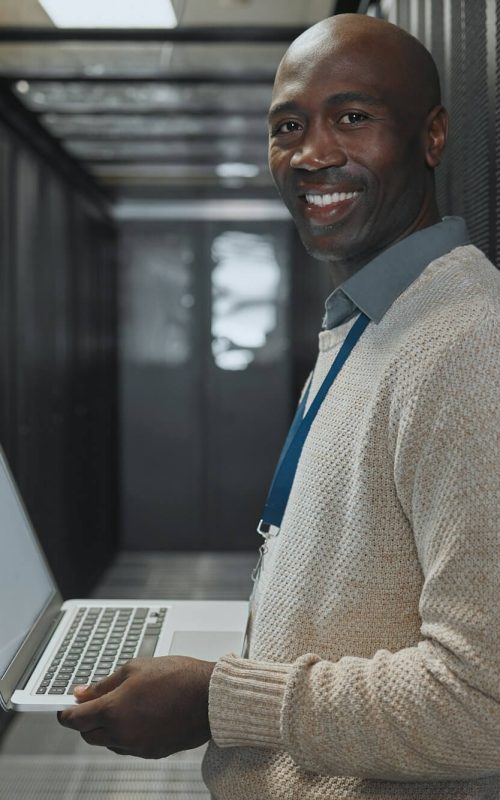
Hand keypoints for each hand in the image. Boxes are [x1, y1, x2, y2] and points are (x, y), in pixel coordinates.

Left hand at [57, 656, 214, 758]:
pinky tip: (139, 716)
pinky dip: (126, 734)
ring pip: (108, 742)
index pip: (76, 720)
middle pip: (89, 734)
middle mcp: (122, 733)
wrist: (210, 697)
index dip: (66, 714)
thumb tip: (81, 693)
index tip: (65, 708)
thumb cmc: (178, 677)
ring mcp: (137, 746)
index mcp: (114, 710)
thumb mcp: (135, 668)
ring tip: (124, 705)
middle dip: (87, 720)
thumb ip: (104, 683)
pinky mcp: (151, 753)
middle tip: (94, 703)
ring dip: (107, 728)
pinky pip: (128, 747)